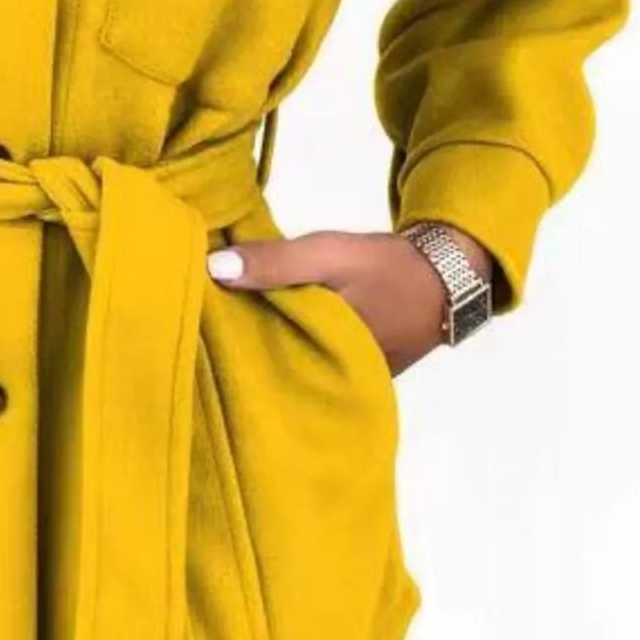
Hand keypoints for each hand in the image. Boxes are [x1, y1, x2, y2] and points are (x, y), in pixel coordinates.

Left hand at [206, 227, 492, 375]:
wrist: (446, 278)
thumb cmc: (385, 268)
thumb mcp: (329, 255)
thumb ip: (277, 263)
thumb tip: (213, 269)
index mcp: (323, 361)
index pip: (258, 367)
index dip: (224, 351)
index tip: (193, 330)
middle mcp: (330, 383)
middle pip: (269, 372)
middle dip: (238, 354)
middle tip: (199, 331)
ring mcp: (341, 381)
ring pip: (287, 368)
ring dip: (260, 350)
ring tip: (218, 331)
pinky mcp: (349, 371)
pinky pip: (306, 362)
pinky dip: (285, 348)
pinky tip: (258, 331)